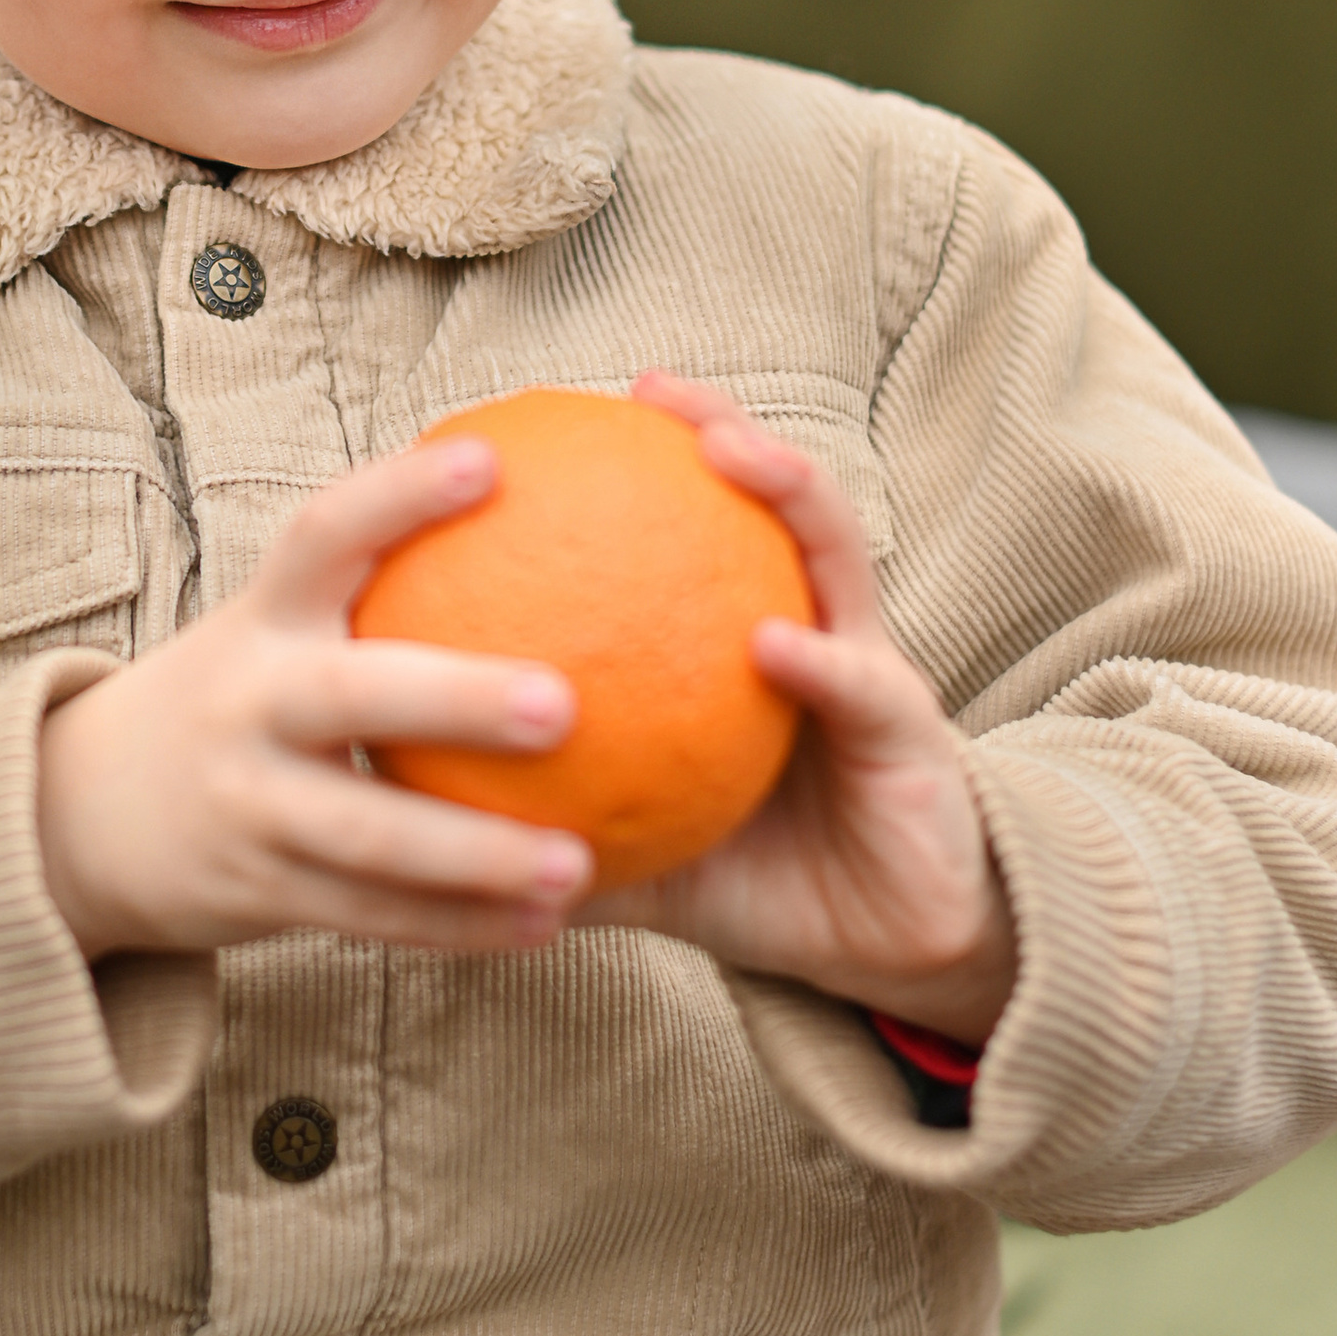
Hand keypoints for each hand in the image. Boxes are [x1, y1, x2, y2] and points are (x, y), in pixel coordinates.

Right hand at [37, 440, 596, 961]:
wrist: (85, 810)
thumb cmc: (241, 692)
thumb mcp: (279, 623)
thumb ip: (382, 576)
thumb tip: (546, 491)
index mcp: (263, 617)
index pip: (324, 534)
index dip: (398, 495)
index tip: (488, 461)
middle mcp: (247, 701)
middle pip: (352, 696)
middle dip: (458, 701)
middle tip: (566, 705)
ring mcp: (248, 801)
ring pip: (369, 835)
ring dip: (478, 857)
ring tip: (578, 866)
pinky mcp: (257, 889)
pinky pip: (371, 915)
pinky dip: (459, 926)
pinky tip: (544, 925)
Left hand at [582, 374, 1016, 1048]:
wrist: (883, 945)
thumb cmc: (756, 880)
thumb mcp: (637, 846)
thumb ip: (550, 824)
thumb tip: (425, 826)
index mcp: (746, 641)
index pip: (697, 526)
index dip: (643, 466)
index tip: (565, 419)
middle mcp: (810, 629)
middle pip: (771, 499)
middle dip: (721, 426)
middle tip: (653, 390)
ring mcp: (865, 669)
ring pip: (835, 553)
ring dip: (789, 489)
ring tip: (733, 451)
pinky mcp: (911, 731)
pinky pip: (859, 687)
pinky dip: (818, 661)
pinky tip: (773, 643)